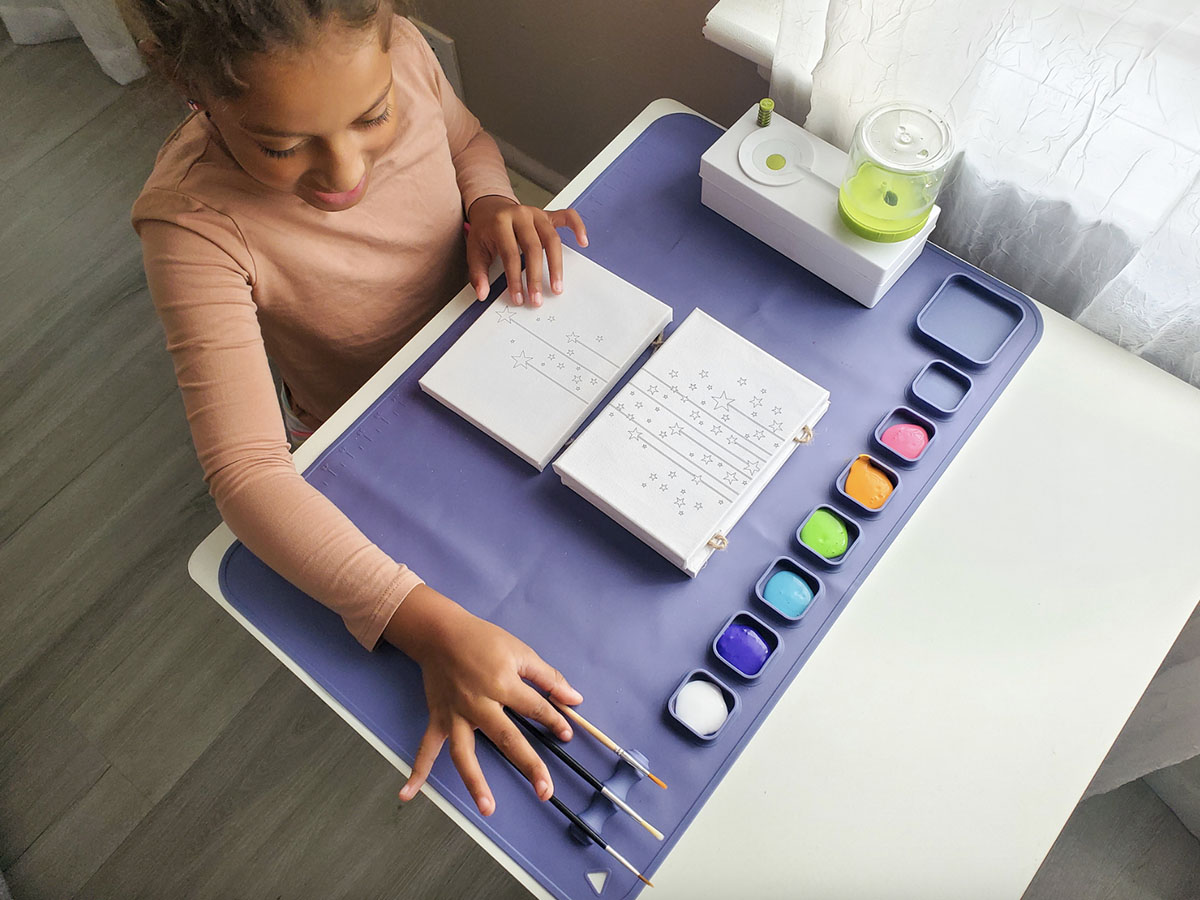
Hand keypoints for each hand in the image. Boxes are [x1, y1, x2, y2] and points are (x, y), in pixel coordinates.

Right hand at [387, 584, 582, 814]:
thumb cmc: (484, 640)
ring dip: (474, 781)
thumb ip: (548, 678)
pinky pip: (426, 748)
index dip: (554, 721)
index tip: (566, 734)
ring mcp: (455, 715)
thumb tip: (574, 699)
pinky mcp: (437, 718)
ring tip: (487, 807)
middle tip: (545, 791)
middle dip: (528, 765)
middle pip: (507, 739)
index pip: (535, 709)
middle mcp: (479, 704)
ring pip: (464, 752)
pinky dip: (417, 771)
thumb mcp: (520, 652)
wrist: (441, 633)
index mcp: (503, 684)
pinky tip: (408, 794)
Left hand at [466, 195, 587, 307]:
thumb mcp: (475, 250)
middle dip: (536, 277)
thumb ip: (478, 273)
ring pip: (552, 239)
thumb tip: (483, 294)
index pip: (510, 254)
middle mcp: (521, 215)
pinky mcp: (548, 214)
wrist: (490, 207)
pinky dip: (577, 227)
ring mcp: (536, 213)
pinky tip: (583, 242)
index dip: (515, 278)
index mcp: (500, 222)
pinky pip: (568, 216)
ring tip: (558, 286)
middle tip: (538, 299)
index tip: (518, 298)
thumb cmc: (485, 231)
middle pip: (533, 248)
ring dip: (556, 265)